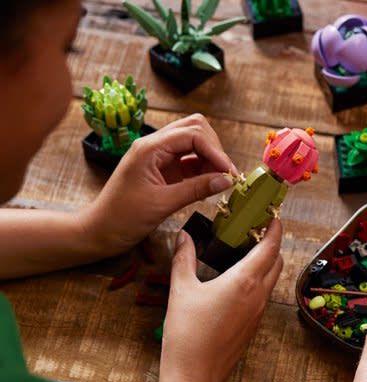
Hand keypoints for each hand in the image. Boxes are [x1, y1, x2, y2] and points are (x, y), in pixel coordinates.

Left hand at [81, 114, 236, 254]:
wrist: (101, 231)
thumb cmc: (122, 218)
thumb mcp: (162, 204)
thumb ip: (195, 189)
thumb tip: (225, 180)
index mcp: (149, 148)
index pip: (192, 134)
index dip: (215, 151)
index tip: (228, 173)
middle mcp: (154, 146)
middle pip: (194, 129)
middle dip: (214, 148)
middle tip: (226, 175)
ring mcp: (158, 157)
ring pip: (193, 144)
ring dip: (210, 158)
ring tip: (220, 181)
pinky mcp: (162, 170)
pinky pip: (188, 161)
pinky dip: (203, 169)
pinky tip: (209, 184)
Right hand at [160, 219, 282, 381]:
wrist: (194, 375)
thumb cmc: (187, 333)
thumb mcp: (182, 289)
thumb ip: (184, 258)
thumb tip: (184, 236)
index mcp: (245, 281)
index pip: (270, 247)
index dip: (275, 229)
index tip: (272, 216)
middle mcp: (259, 296)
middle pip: (277, 262)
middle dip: (272, 244)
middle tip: (256, 231)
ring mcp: (259, 312)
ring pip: (272, 280)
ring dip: (266, 263)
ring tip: (246, 252)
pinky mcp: (253, 325)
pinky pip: (264, 296)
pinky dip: (259, 281)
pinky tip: (238, 280)